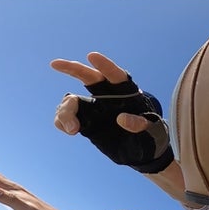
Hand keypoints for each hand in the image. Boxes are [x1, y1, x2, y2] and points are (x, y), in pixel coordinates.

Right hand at [50, 52, 171, 172]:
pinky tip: (70, 130)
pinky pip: (66, 116)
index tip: (92, 56)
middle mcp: (108, 96)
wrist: (142, 152)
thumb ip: (139, 124)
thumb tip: (122, 119)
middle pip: (88, 77)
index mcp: (127, 93)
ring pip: (72, 100)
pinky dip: (62, 121)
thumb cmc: (152, 137)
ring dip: (66, 112)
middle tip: (55, 64)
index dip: (105, 65)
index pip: (116, 75)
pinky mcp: (85, 121)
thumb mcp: (153, 131)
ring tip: (74, 129)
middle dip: (72, 69)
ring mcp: (94, 108)